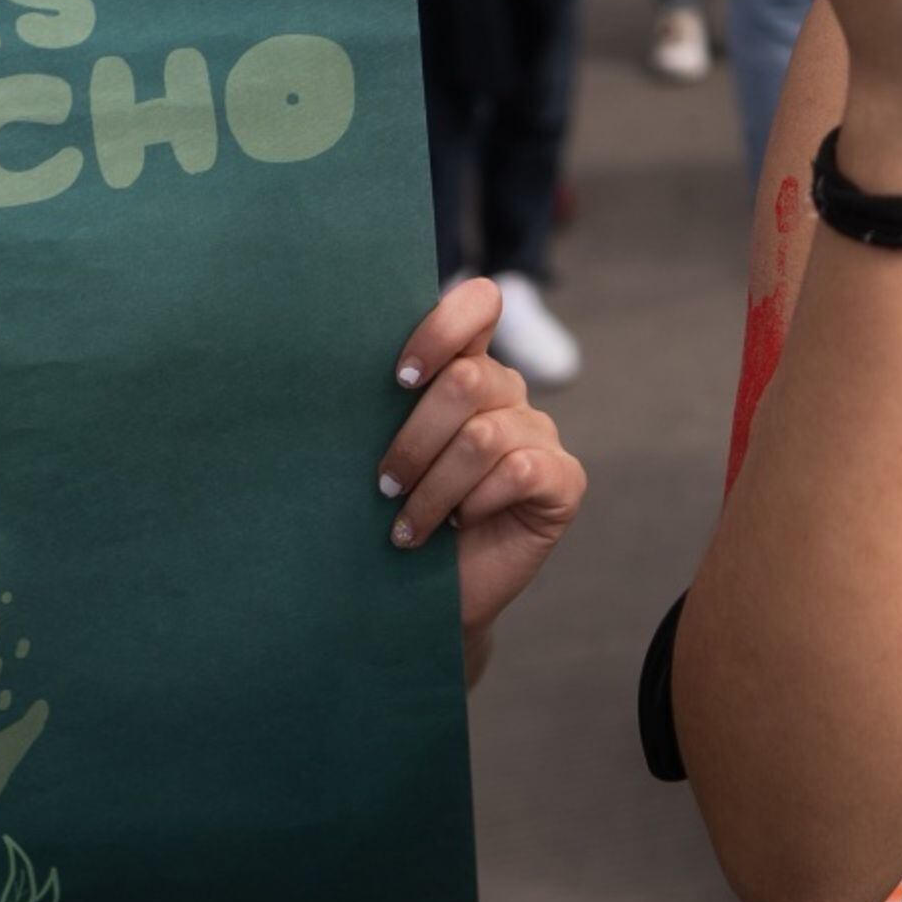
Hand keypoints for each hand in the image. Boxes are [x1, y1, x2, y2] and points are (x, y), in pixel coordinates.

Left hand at [380, 279, 588, 680]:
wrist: (419, 597)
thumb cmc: (392, 515)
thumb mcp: (381, 452)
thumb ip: (386, 405)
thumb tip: (337, 363)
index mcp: (465, 369)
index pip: (478, 304)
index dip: (442, 329)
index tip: (398, 379)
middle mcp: (508, 393)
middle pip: (466, 381)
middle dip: (414, 441)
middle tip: (384, 486)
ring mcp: (541, 435)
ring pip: (484, 436)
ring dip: (433, 488)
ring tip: (406, 524)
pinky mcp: (564, 480)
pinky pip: (520, 470)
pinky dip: (476, 502)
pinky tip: (459, 526)